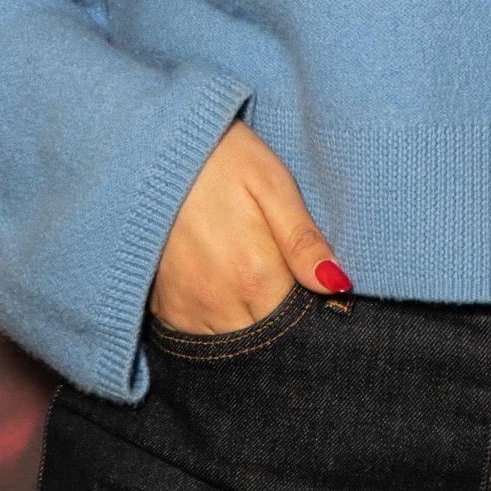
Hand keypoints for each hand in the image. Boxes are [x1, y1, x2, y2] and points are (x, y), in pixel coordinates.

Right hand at [149, 117, 350, 334]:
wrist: (153, 148)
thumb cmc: (221, 159)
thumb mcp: (272, 184)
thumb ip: (302, 240)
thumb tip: (337, 284)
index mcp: (256, 278)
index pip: (297, 324)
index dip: (309, 308)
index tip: (309, 287)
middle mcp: (221, 306)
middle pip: (264, 338)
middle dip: (278, 319)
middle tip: (277, 275)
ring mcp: (188, 311)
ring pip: (232, 342)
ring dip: (247, 322)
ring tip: (247, 276)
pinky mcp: (163, 309)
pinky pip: (198, 336)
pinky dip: (215, 321)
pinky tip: (220, 285)